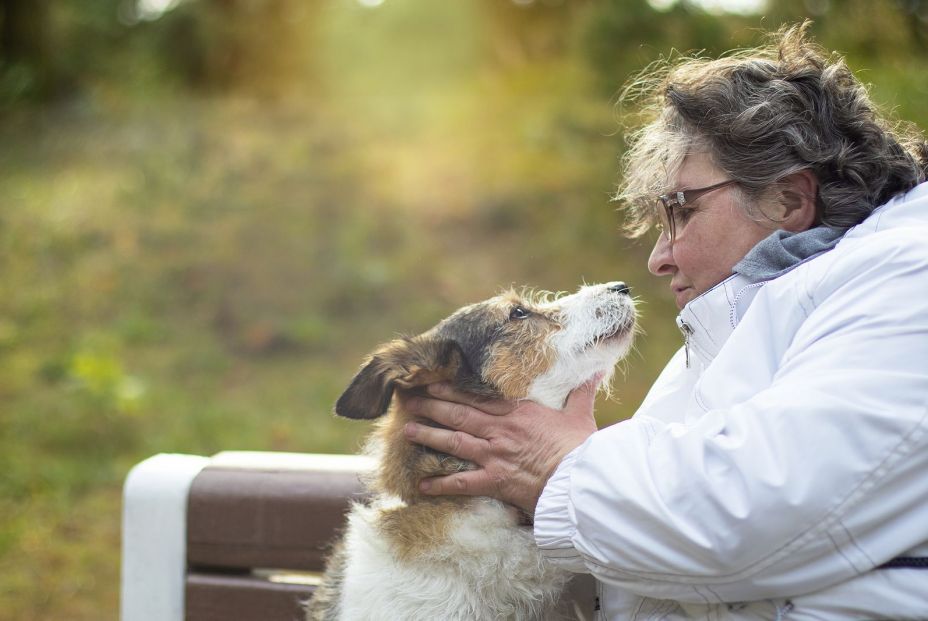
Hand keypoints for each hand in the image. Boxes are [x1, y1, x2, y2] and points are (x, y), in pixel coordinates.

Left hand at [401, 378, 600, 513]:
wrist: (579, 480)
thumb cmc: (581, 447)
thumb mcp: (581, 414)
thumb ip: (582, 391)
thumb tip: (596, 369)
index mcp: (518, 412)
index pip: (478, 398)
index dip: (453, 389)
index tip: (433, 383)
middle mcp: (500, 430)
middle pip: (458, 415)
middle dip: (432, 406)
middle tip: (409, 401)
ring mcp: (494, 455)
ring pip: (453, 441)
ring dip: (428, 436)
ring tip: (406, 431)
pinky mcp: (494, 481)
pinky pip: (461, 483)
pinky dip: (441, 485)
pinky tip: (422, 485)